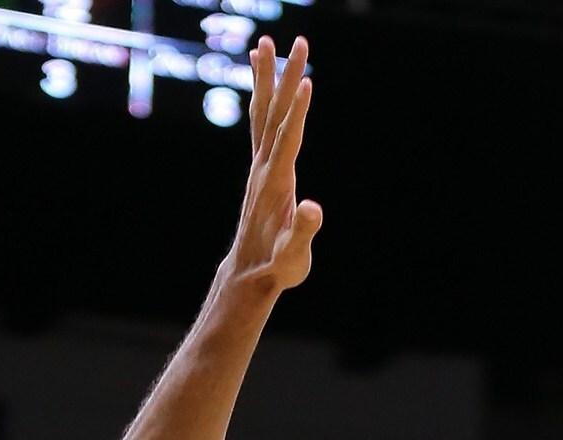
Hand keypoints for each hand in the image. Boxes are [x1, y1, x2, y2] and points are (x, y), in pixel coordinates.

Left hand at [222, 37, 321, 298]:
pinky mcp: (261, 168)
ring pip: (263, 113)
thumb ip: (304, 232)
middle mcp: (264, 168)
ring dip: (266, 77)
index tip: (306, 80)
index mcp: (276, 183)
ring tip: (266, 43)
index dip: (298, 112)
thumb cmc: (276, 267)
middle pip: (276, 114)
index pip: (289, 140)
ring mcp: (260, 166)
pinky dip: (262, 98)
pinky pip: (260, 124)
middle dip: (287, 77)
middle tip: (298, 42)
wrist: (249, 274)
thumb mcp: (294, 256)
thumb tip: (313, 209)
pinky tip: (262, 80)